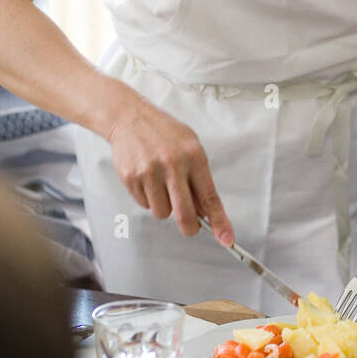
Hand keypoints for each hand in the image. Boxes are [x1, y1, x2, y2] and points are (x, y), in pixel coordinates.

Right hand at [106, 94, 234, 243]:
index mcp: (193, 156)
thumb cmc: (165, 133)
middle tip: (190, 227)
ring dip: (164, 207)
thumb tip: (205, 212)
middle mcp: (172, 165)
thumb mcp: (191, 147)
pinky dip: (148, 199)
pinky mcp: (131, 179)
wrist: (130, 118)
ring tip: (162, 185)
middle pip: (184, 214)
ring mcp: (150, 173)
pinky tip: (147, 179)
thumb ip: (199, 179)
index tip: (227, 239)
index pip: (209, 197)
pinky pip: (144, 205)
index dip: (219, 221)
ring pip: (162, 213)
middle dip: (190, 227)